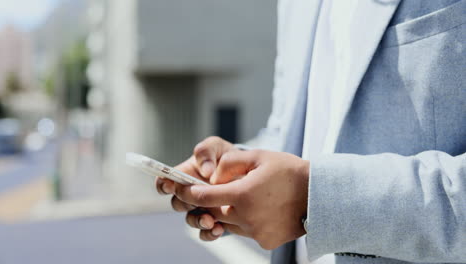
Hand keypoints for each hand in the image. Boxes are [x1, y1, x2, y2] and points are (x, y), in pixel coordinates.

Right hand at [154, 136, 234, 238]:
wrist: (249, 172)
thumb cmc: (226, 156)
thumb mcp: (216, 147)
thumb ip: (206, 152)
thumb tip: (205, 171)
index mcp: (184, 176)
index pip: (164, 182)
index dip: (163, 185)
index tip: (169, 186)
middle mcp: (190, 194)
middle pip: (177, 203)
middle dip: (184, 203)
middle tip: (194, 202)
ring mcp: (202, 209)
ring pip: (191, 220)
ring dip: (198, 221)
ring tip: (210, 221)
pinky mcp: (215, 221)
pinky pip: (206, 233)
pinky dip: (210, 233)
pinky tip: (219, 229)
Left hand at [174, 149, 309, 249]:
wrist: (320, 195)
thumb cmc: (289, 171)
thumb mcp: (258, 156)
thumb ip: (230, 162)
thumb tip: (211, 176)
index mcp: (242, 195)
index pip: (203, 196)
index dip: (188, 192)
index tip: (179, 188)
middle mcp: (246, 217)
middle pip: (215, 212)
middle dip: (215, 201)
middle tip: (225, 189)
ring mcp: (256, 233)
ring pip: (230, 223)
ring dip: (232, 212)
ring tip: (250, 197)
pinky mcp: (266, 242)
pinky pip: (247, 232)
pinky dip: (248, 222)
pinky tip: (263, 209)